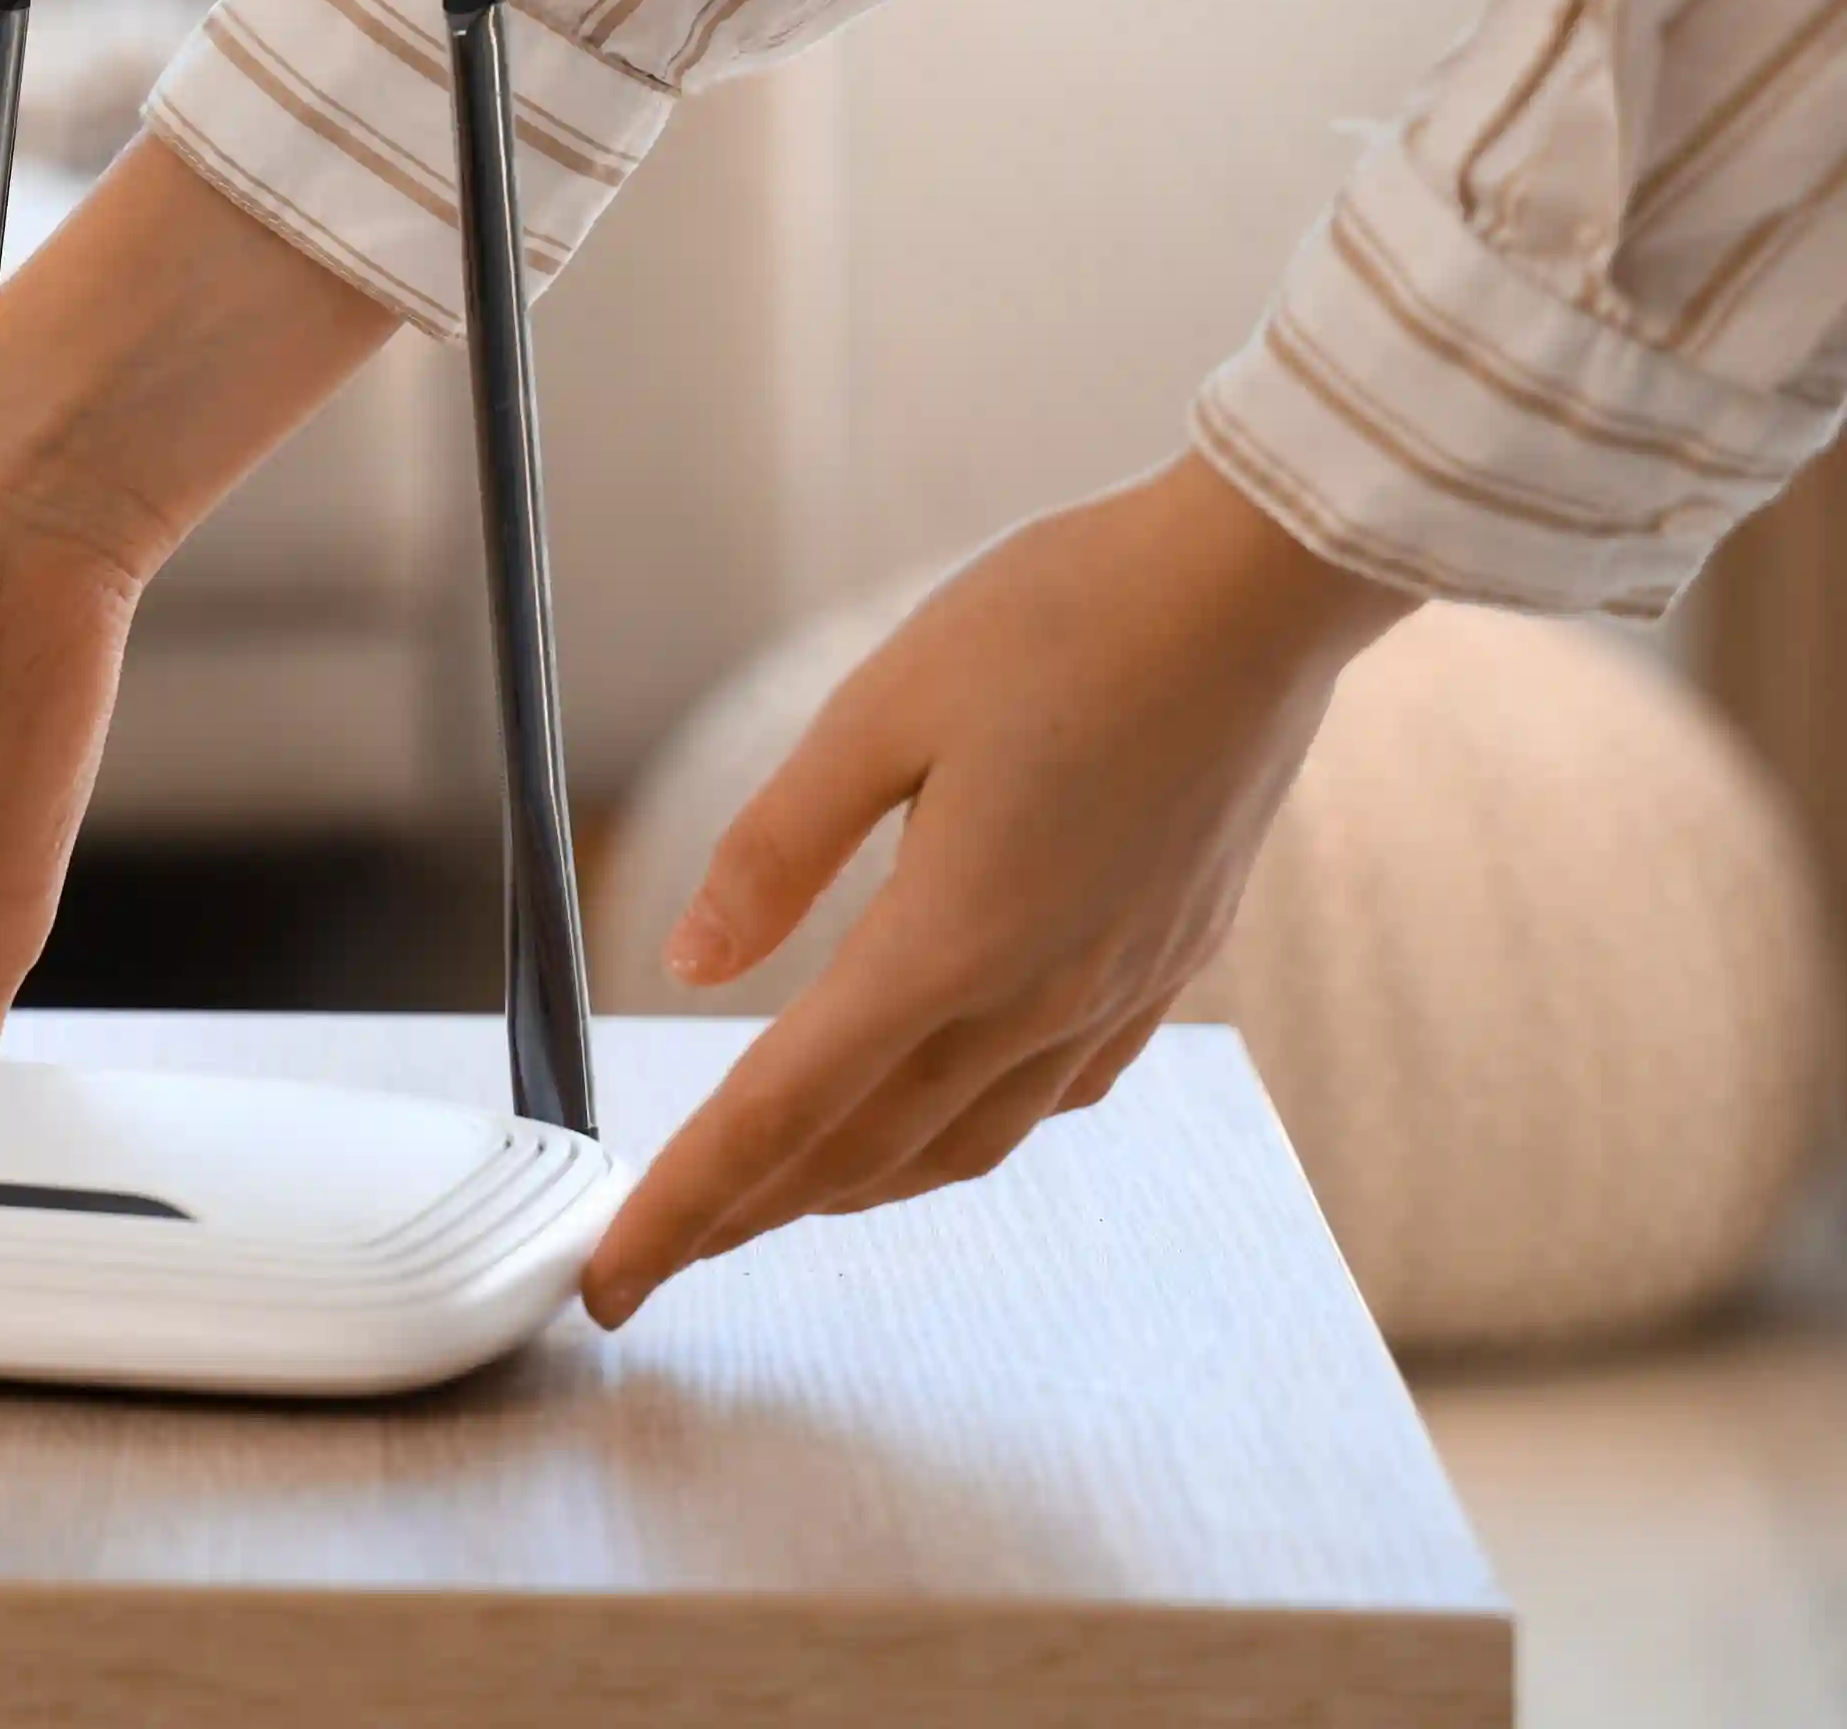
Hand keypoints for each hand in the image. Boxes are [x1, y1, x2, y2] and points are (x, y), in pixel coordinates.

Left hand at [579, 452, 1414, 1326]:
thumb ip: (777, 849)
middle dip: (750, 1215)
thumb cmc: (1067, 619)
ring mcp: (1116, 991)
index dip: (686, 1207)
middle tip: (665, 1252)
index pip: (780, 1114)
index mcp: (948, 942)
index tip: (614, 1282)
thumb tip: (690, 964)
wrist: (1259, 591)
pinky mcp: (1166, 963)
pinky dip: (966, 1132)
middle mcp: (1038, 997)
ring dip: (857, 1185)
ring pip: (962, 1144)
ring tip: (777, 1199)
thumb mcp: (877, 709)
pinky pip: (1052, 1095)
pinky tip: (940, 1114)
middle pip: (863, 1153)